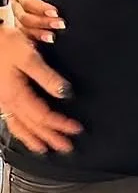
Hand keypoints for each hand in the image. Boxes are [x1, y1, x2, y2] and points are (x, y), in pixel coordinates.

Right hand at [0, 25, 80, 153]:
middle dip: (50, 137)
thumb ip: (47, 77)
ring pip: (19, 126)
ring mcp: (1, 101)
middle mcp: (7, 102)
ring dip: (34, 138)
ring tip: (45, 148)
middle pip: (32, 125)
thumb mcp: (29, 57)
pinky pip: (11, 120)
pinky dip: (20, 130)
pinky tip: (24, 131)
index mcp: (16, 95)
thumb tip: (65, 92)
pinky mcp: (0, 96)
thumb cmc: (3, 43)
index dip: (60, 124)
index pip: (43, 116)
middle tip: (66, 147)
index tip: (76, 129)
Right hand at [11, 0, 65, 42]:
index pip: (28, 2)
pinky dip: (34, 38)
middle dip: (43, 22)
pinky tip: (45, 40)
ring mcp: (18, 13)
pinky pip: (24, 34)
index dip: (41, 8)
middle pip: (25, 17)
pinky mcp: (22, 23)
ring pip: (24, 27)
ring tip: (53, 36)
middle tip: (60, 24)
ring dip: (39, 32)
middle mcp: (17, 3)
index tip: (55, 11)